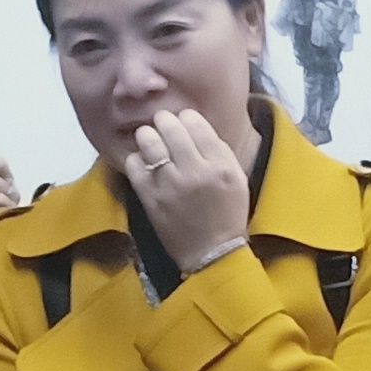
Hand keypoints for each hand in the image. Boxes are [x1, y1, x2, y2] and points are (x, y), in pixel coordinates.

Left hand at [123, 102, 253, 273]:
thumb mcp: (236, 178)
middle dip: (164, 120)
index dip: (186, 117)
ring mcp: (170, 185)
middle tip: (162, 122)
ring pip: (149, 143)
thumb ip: (219, 151)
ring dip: (147, 135)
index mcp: (220, 165)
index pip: (197, 124)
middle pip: (171, 129)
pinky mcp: (151, 199)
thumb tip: (194, 125)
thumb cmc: (227, 214)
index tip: (183, 119)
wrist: (212, 253)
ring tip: (149, 137)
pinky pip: (135, 167)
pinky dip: (136, 159)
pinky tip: (143, 161)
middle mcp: (195, 172)